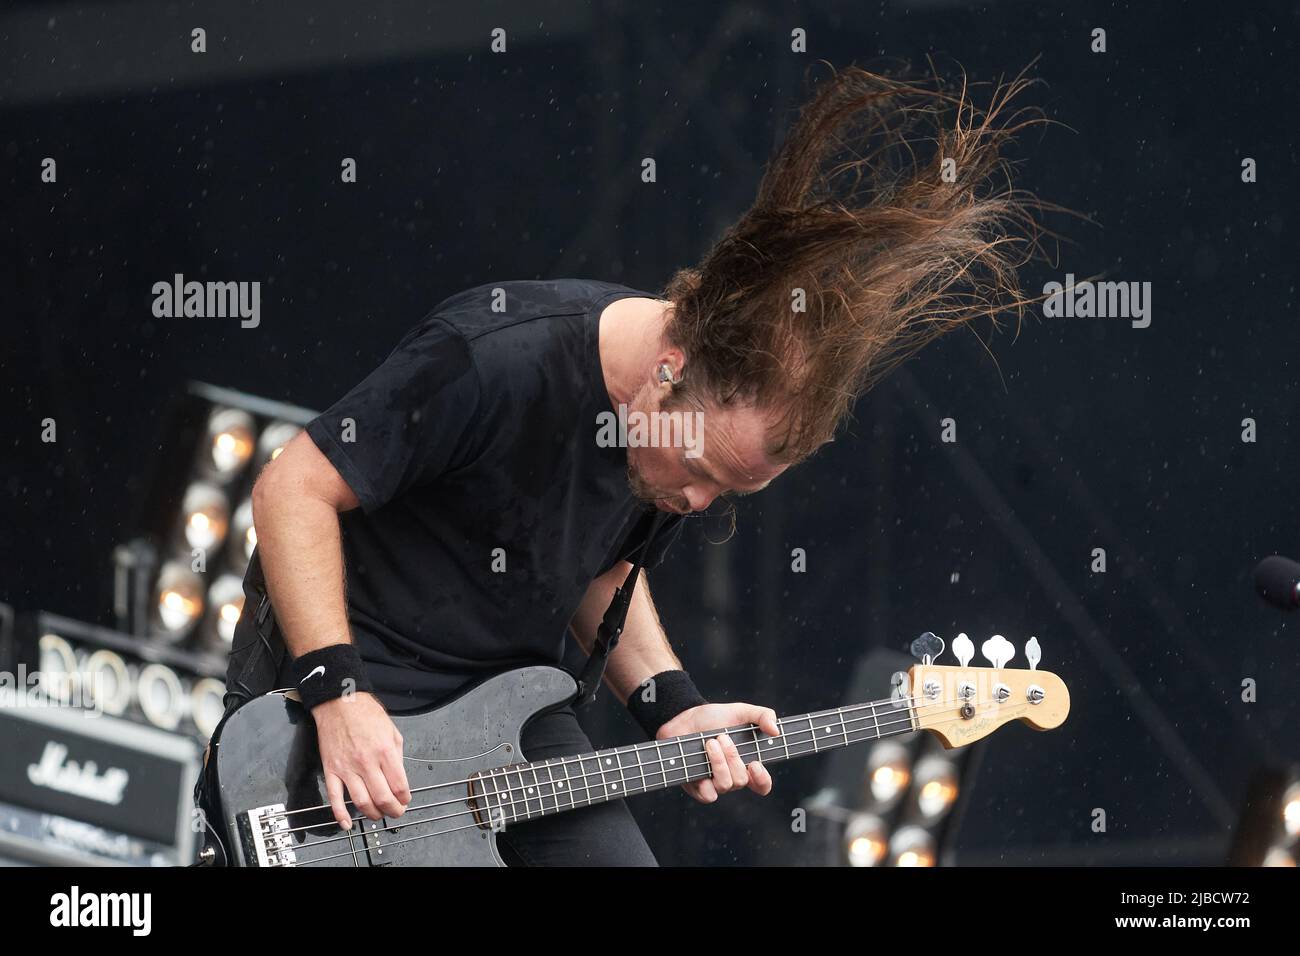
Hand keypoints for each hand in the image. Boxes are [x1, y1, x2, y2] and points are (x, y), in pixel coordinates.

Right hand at [312, 693, 410, 828]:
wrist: (339, 703)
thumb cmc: (365, 713)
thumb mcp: (392, 731)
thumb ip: (396, 756)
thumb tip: (399, 778)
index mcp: (385, 751)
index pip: (399, 786)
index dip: (405, 798)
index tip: (405, 800)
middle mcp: (366, 762)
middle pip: (382, 798)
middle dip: (393, 811)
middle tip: (396, 812)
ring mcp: (347, 768)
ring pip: (361, 802)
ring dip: (372, 814)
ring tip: (378, 815)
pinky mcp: (331, 770)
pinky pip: (334, 798)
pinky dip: (340, 815)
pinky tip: (347, 824)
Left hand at [657, 702, 779, 803]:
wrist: (685, 717)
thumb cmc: (714, 717)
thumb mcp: (741, 711)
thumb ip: (763, 716)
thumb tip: (776, 731)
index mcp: (746, 763)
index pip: (762, 784)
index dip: (762, 780)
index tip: (756, 763)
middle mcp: (731, 776)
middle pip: (741, 780)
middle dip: (732, 757)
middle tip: (722, 737)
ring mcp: (714, 783)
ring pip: (725, 786)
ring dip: (718, 762)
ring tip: (710, 743)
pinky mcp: (697, 787)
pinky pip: (708, 795)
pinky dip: (705, 781)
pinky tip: (701, 761)